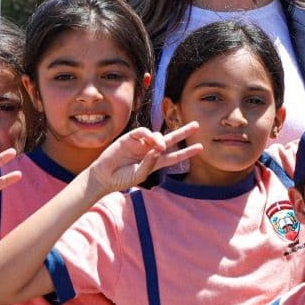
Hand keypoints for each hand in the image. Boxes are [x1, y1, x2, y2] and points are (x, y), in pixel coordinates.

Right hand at [88, 122, 203, 194]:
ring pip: (156, 135)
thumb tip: (158, 148)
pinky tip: (149, 141)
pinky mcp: (129, 138)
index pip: (174, 156)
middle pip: (170, 139)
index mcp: (155, 162)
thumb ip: (150, 163)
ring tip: (160, 146)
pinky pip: (141, 132)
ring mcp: (140, 144)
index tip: (200, 147)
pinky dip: (147, 135)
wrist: (104, 176)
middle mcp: (149, 151)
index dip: (187, 152)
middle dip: (182, 132)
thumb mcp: (140, 175)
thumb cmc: (122, 178)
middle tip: (196, 125)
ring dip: (161, 139)